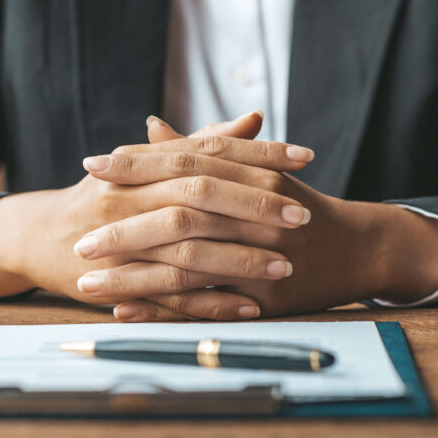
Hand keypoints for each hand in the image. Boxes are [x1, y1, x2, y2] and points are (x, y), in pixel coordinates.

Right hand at [0, 113, 313, 316]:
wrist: (36, 237)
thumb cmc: (104, 196)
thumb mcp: (148, 164)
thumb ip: (202, 141)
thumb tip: (255, 118)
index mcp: (144, 164)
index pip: (208, 150)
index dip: (258, 152)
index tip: (306, 156)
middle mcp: (131, 197)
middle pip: (200, 196)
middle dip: (255, 205)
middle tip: (302, 215)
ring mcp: (123, 241)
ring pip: (188, 248)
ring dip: (240, 258)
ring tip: (286, 265)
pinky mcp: (118, 283)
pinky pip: (170, 295)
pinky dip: (211, 302)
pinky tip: (249, 306)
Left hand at [81, 121, 437, 320]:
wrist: (358, 246)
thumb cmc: (296, 204)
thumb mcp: (254, 170)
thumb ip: (201, 149)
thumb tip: (149, 126)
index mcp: (249, 173)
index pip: (183, 162)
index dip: (136, 164)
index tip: (91, 166)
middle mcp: (254, 211)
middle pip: (178, 215)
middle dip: (123, 228)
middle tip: (79, 240)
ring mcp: (259, 255)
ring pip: (184, 266)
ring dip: (132, 277)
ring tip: (86, 283)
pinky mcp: (263, 296)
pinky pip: (204, 304)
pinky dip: (162, 309)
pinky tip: (125, 311)